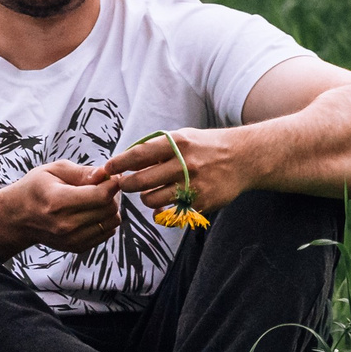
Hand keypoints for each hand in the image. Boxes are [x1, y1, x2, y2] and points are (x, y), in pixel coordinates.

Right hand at [0, 160, 125, 253]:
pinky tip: (92, 211)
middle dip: (113, 194)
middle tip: (105, 185)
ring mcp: (72, 239)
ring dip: (111, 208)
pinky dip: (105, 220)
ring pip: (112, 223)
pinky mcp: (77, 247)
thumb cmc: (36, 188)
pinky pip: (107, 233)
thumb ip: (81, 172)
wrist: (18, 217)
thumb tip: (105, 173)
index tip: (110, 176)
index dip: (112, 184)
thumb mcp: (53, 170)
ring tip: (98, 198)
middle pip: (110, 210)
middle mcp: (66, 225)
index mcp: (59, 202)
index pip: (101, 196)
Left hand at [100, 127, 248, 215]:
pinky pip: (169, 214)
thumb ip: (156, 147)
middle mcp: (184, 164)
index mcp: (177, 143)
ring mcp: (193, 185)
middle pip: (140, 181)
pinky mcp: (201, 203)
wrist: (244, 158)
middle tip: (124, 185)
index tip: (107, 169)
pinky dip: (161, 213)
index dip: (118, 163)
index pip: (138, 155)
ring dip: (145, 198)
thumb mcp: (182, 137)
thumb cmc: (206, 147)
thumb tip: (125, 159)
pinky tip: (162, 206)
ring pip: (152, 200)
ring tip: (149, 192)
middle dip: (126, 185)